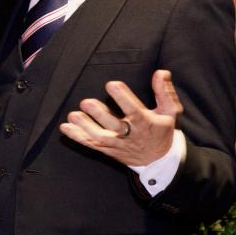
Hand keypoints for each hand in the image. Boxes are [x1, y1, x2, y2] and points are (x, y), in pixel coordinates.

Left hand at [60, 70, 181, 165]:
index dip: (122, 97)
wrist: (160, 161)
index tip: (111, 84)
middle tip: (86, 102)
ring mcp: (118, 144)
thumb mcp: (170, 112)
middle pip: (114, 126)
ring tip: (73, 115)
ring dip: (85, 127)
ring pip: (100, 138)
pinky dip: (78, 137)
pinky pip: (92, 145)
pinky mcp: (109, 151)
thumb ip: (165, 92)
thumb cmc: (162, 131)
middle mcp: (130, 134)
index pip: (133, 109)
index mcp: (145, 122)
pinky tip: (65, 128)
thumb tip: (161, 72)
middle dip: (99, 115)